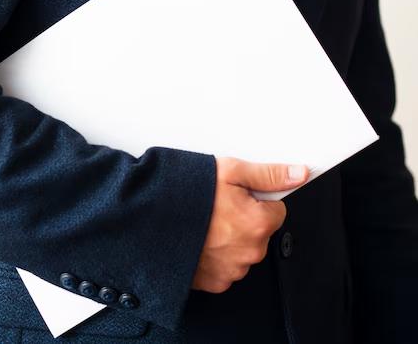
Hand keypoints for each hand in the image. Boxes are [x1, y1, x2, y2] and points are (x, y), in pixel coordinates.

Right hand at [192, 158, 308, 292]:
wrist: (153, 215)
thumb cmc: (189, 193)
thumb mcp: (231, 171)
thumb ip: (269, 174)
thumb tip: (299, 174)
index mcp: (258, 223)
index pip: (276, 210)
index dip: (257, 199)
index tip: (238, 195)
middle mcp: (250, 251)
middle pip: (260, 231)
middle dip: (244, 218)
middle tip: (219, 206)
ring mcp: (232, 270)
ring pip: (243, 249)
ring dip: (230, 238)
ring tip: (207, 222)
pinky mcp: (215, 282)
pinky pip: (226, 267)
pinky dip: (217, 255)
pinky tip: (202, 239)